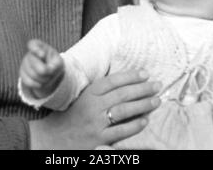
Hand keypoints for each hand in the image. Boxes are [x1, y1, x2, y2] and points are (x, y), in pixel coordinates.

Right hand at [20, 39, 64, 98]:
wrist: (48, 72)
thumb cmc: (54, 64)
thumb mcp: (58, 62)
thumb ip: (55, 65)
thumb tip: (47, 71)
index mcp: (39, 46)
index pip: (33, 45)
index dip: (36, 50)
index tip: (43, 55)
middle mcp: (30, 53)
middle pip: (36, 64)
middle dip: (45, 71)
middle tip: (52, 73)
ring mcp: (24, 63)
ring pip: (33, 75)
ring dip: (43, 79)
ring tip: (47, 78)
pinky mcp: (22, 73)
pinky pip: (28, 82)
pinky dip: (37, 85)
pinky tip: (41, 83)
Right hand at [29, 69, 160, 148]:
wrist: (55, 138)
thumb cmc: (73, 114)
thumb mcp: (84, 96)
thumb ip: (101, 90)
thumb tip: (127, 81)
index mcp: (89, 92)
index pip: (114, 80)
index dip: (131, 76)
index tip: (146, 73)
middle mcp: (93, 106)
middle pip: (122, 94)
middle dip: (143, 89)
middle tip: (158, 85)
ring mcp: (96, 123)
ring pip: (124, 111)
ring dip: (143, 105)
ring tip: (156, 101)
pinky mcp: (99, 140)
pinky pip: (121, 131)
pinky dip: (135, 125)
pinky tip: (145, 120)